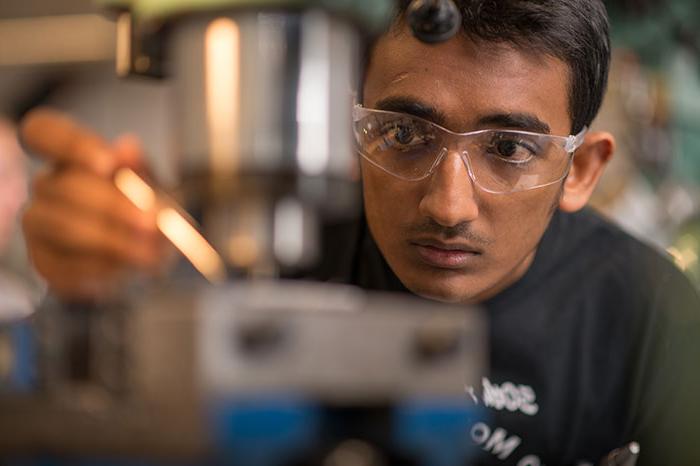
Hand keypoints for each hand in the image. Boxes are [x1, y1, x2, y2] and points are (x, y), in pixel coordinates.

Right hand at [21, 108, 165, 299]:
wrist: (143, 255)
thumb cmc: (145, 209)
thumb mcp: (153, 185)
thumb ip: (140, 168)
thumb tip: (127, 147)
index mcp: (67, 155)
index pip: (44, 132)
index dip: (72, 145)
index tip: (108, 163)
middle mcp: (44, 185)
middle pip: (64, 187)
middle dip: (113, 206)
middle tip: (151, 222)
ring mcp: (38, 224)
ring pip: (64, 228)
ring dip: (112, 241)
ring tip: (149, 252)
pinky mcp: (43, 261)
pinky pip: (67, 264)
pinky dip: (104, 267)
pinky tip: (129, 267)